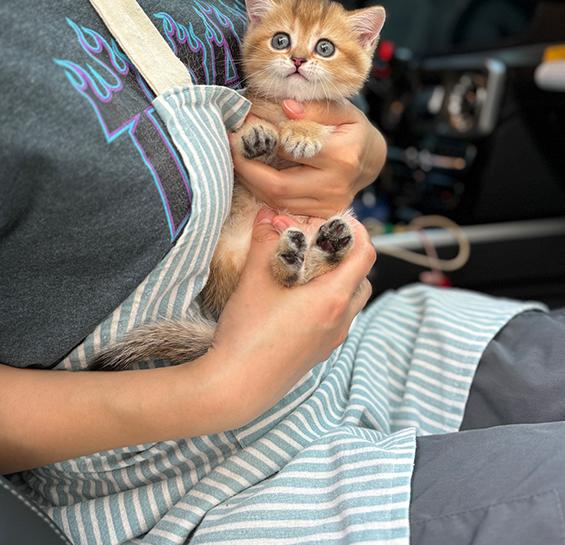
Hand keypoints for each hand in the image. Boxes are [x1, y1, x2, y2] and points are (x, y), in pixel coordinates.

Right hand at [206, 208, 373, 424]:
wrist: (235, 387)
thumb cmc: (248, 334)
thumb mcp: (254, 278)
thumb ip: (265, 241)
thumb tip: (267, 214)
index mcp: (333, 298)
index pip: (366, 255)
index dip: (355, 231)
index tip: (334, 220)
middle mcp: (340, 320)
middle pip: (362, 277)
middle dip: (346, 255)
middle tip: (318, 241)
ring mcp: (331, 339)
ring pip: (350, 300)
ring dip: (338, 279)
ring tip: (306, 267)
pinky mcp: (318, 352)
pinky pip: (336, 318)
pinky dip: (327, 300)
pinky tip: (295, 296)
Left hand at [230, 99, 386, 216]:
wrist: (370, 160)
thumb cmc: (352, 131)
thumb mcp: (342, 111)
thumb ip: (314, 108)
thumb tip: (286, 107)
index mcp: (342, 156)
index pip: (290, 151)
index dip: (261, 139)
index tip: (242, 125)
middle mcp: (335, 186)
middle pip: (278, 186)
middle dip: (247, 168)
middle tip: (230, 148)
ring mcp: (329, 205)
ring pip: (277, 201)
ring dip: (251, 182)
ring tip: (237, 159)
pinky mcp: (322, 215)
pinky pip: (283, 208)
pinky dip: (263, 192)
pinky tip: (253, 175)